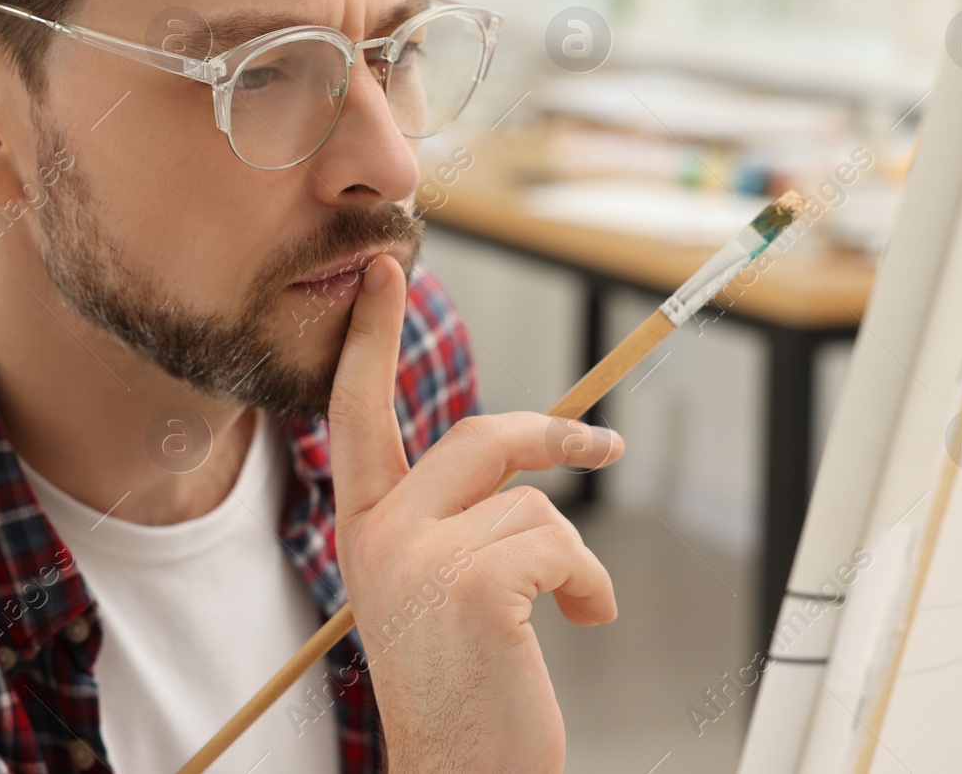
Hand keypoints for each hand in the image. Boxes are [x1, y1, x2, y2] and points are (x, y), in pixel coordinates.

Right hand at [328, 254, 623, 772]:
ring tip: (571, 608)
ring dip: (573, 558)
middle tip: (604, 447)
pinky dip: (590, 583)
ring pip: (534, 502)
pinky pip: (560, 540)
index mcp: (363, 530)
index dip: (371, 338)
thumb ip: (450, 518)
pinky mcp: (473, 582)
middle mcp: (378, 535)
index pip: (356, 413)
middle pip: (478, 436)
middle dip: (552, 438)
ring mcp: (419, 556)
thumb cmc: (463, 688)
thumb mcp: (435, 588)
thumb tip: (520, 458)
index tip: (383, 273)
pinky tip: (583, 623)